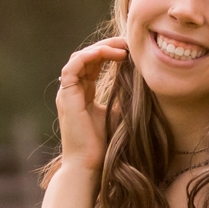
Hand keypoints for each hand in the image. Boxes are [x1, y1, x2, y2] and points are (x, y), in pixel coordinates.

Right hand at [54, 38, 129, 170]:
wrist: (89, 165)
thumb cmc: (104, 145)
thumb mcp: (119, 114)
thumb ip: (124, 98)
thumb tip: (142, 84)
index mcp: (83, 94)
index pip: (93, 64)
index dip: (110, 53)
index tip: (131, 51)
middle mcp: (73, 91)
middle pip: (86, 57)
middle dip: (107, 46)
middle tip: (129, 43)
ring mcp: (67, 93)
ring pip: (79, 58)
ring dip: (101, 48)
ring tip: (122, 47)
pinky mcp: (66, 96)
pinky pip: (73, 66)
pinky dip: (90, 56)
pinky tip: (110, 54)